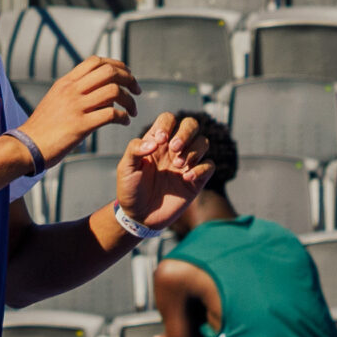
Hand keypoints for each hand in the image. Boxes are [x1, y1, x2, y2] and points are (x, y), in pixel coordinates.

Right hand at [27, 57, 138, 162]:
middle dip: (129, 78)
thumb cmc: (41, 127)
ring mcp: (76, 107)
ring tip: (133, 110)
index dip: (116, 64)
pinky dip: (122, 117)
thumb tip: (94, 86)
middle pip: (109, 72)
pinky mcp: (80, 126)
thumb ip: (72, 89)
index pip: (96, 61)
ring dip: (129, 100)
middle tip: (137, 90)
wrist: (25, 147)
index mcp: (66, 82)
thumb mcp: (54, 98)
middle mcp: (72, 90)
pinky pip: (110, 115)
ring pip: (113, 91)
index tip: (126, 74)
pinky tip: (124, 122)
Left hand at [115, 110, 213, 238]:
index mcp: (158, 142)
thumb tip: (155, 141)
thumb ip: (134, 149)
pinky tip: (186, 179)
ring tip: (178, 165)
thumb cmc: (131, 190)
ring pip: (203, 142)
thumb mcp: (126, 168)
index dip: (167, 124)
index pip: (169, 119)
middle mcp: (175, 149)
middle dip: (186, 133)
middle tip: (174, 149)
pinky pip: (209, 165)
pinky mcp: (196, 180)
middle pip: (191, 124)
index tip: (160, 140)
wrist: (139, 217)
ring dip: (194, 150)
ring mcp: (186, 163)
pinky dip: (201, 169)